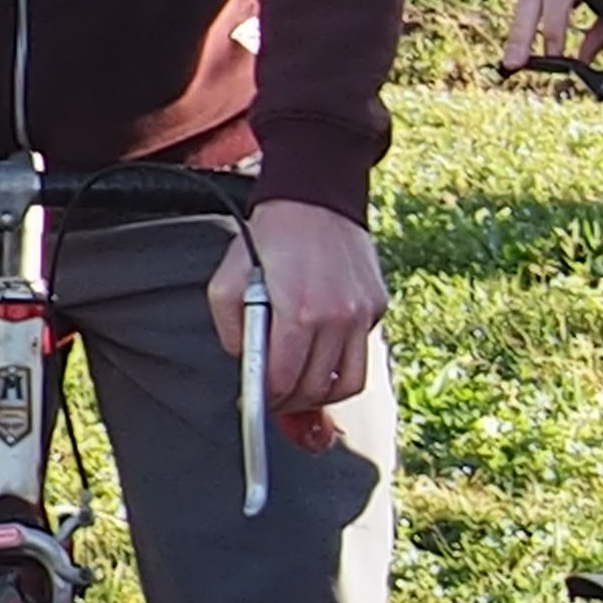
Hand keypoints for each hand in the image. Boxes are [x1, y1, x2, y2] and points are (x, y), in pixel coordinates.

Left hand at [212, 198, 385, 427]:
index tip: (256, 402)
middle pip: (317, 389)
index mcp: (298, 313)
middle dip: (291, 403)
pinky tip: (322, 350)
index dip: (266, 401)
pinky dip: (342, 363)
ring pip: (349, 383)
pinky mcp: (376, 307)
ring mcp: (362, 314)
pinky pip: (362, 353)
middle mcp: (337, 318)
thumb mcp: (226, 282)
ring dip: (323, 394)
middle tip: (276, 398)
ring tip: (304, 388)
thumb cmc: (271, 238)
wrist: (315, 199)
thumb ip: (232, 332)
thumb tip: (247, 365)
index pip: (284, 382)